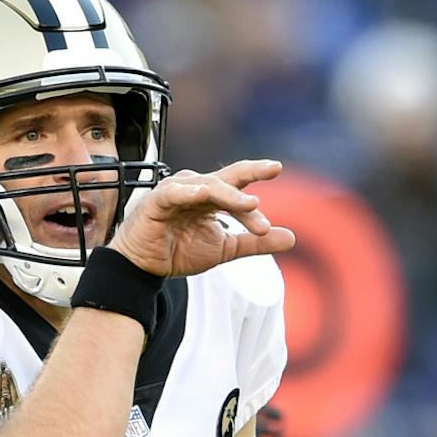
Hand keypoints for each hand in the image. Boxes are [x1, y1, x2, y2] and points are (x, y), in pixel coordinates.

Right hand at [109, 160, 296, 276]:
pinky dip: (188, 192)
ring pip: (207, 187)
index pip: (238, 182)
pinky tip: (203, 194)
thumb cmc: (180, 250)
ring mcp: (176, 192)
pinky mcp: (157, 202)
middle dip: (249, 181)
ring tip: (250, 205)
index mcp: (212, 196)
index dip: (257, 175)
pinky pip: (173, 193)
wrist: (145, 267)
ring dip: (229, 196)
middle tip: (271, 181)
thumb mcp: (226, 249)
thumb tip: (291, 237)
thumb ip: (256, 243)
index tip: (278, 169)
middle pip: (226, 181)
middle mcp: (196, 188)